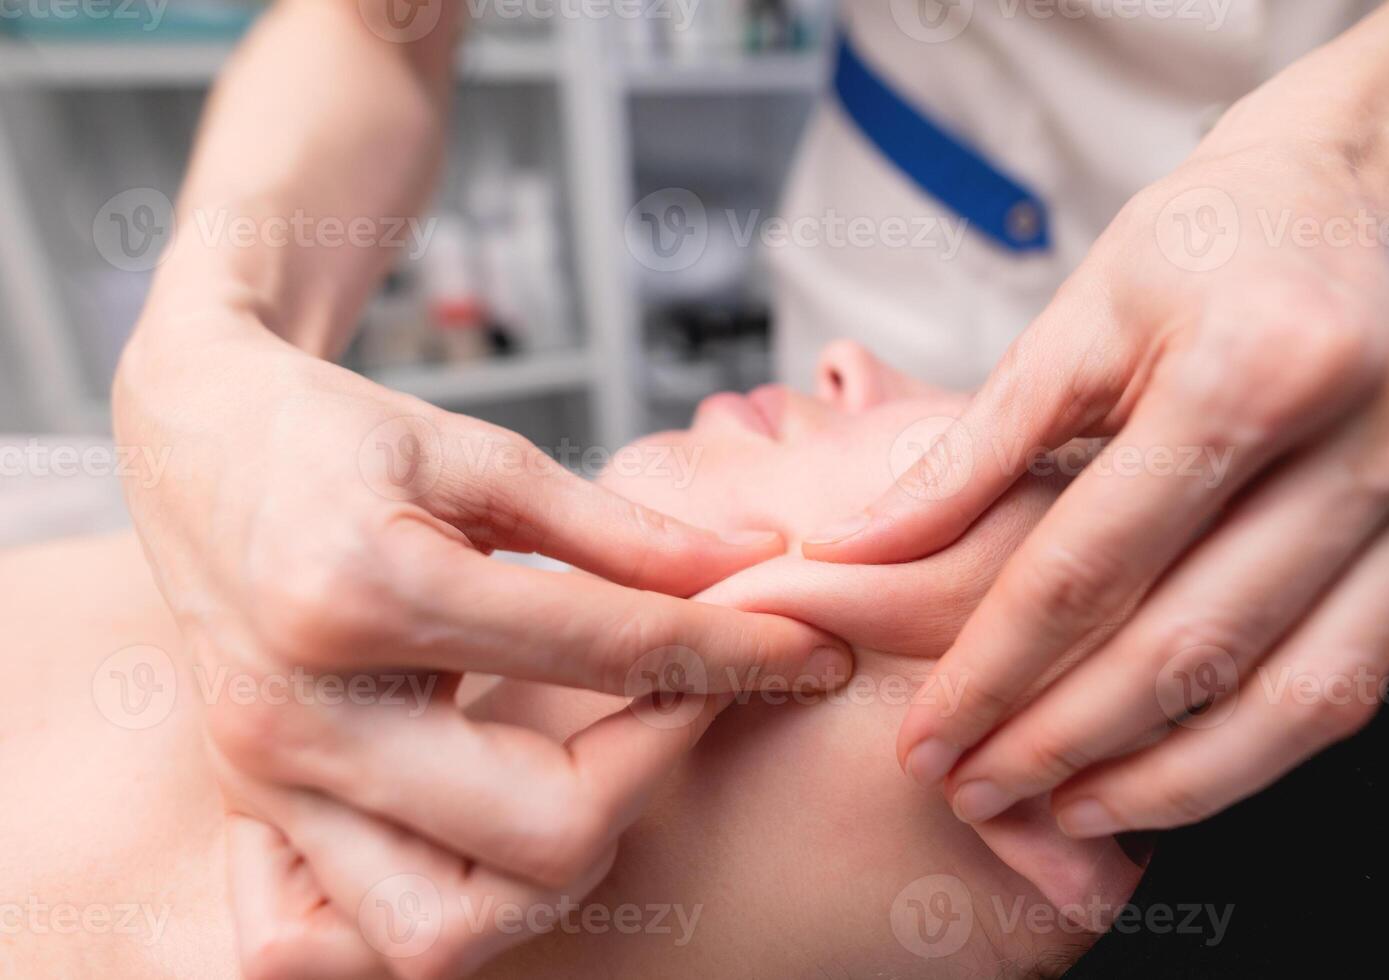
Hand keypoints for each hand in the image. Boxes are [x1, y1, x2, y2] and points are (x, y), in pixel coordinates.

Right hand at [114, 310, 851, 977]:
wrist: (193, 438)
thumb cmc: (336, 432)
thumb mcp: (480, 454)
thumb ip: (618, 530)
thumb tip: (751, 563)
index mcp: (364, 589)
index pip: (608, 652)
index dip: (735, 649)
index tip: (807, 645)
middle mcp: (302, 711)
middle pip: (542, 833)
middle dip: (657, 768)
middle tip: (694, 697)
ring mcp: (265, 778)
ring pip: (444, 931)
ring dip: (556, 871)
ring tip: (600, 772)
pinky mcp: (248, 808)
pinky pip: (329, 945)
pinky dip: (431, 914)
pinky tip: (483, 843)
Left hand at [801, 131, 1388, 843]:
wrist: (1336, 190)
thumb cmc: (1197, 246)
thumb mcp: (1074, 320)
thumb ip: (971, 451)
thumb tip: (859, 553)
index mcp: (1246, 364)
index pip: (1092, 563)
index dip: (997, 667)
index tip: (931, 736)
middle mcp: (1363, 430)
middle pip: (1194, 640)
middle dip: (1068, 738)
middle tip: (979, 788)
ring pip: (1308, 685)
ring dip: (1191, 780)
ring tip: (1084, 815)